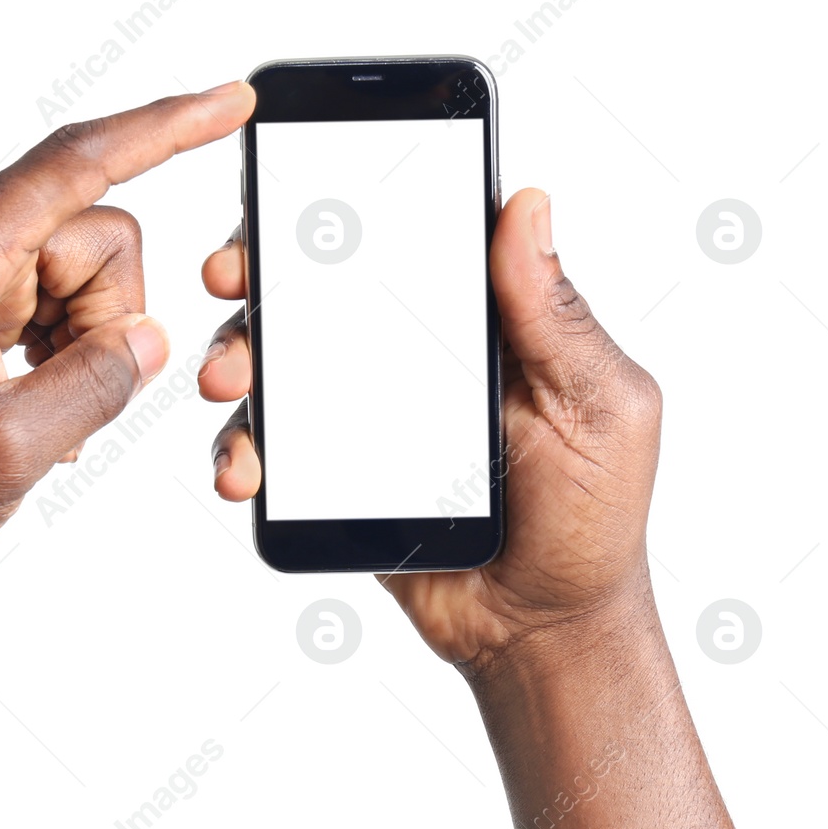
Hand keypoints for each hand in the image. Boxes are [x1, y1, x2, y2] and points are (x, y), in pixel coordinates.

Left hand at [0, 82, 257, 590]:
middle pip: (93, 236)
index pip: (78, 163)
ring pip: (76, 273)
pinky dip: (56, 353)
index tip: (229, 102)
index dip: (166, 129)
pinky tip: (21, 405)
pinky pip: (43, 299)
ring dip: (82, 344)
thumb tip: (152, 340)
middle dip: (109, 318)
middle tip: (63, 397)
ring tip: (30, 412)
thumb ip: (98, 385)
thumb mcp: (6, 451)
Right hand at [198, 188, 663, 672]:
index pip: (402, 237)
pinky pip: (270, 446)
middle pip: (317, 289)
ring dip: (236, 357)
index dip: (342, 209)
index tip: (295, 195)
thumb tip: (528, 205)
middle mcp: (411, 352)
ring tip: (228, 383)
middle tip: (231, 277)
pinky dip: (241, 449)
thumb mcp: (599, 409)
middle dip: (259, 272)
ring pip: (278, 362)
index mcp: (478, 320)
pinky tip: (244, 469)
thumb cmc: (593, 521)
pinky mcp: (329, 472)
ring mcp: (362, 411)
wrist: (542, 633)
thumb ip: (557, 316)